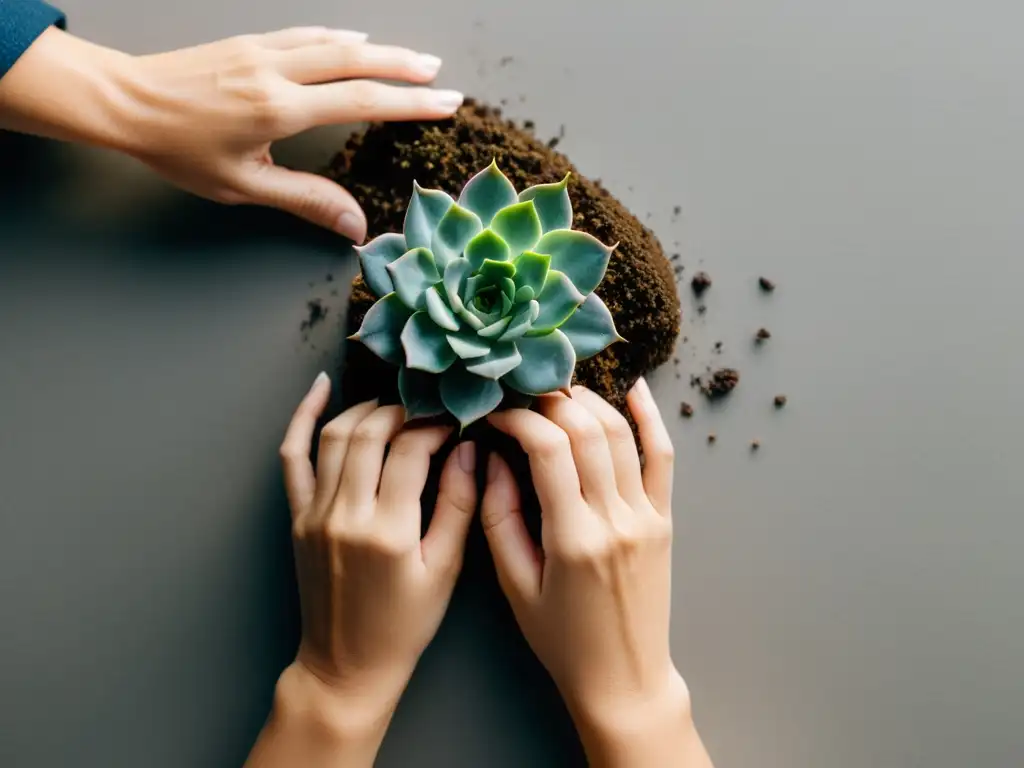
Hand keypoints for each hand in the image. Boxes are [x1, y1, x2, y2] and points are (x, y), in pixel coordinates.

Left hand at [0, 26, 462, 240]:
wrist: (124, 102)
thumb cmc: (177, 148)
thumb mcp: (243, 186)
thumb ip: (305, 199)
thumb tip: (355, 225)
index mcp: (280, 109)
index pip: (360, 101)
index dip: (409, 103)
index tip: (445, 104)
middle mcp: (277, 72)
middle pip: (357, 62)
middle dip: (404, 68)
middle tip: (441, 76)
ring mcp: (263, 51)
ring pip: (334, 43)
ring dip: (379, 49)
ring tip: (412, 57)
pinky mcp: (249, 42)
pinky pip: (305, 34)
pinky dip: (338, 37)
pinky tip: (352, 39)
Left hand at [247, 373, 476, 766]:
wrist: (346, 665)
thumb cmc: (404, 625)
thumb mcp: (445, 570)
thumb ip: (458, 505)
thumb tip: (469, 449)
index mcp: (388, 531)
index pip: (411, 450)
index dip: (437, 426)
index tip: (455, 423)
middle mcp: (345, 515)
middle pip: (371, 432)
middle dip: (404, 409)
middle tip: (429, 409)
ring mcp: (314, 513)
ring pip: (335, 435)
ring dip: (366, 408)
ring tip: (395, 404)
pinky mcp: (297, 517)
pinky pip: (292, 456)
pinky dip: (302, 417)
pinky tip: (320, 388)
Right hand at [481, 379, 712, 766]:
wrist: (624, 679)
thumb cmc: (561, 640)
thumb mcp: (515, 586)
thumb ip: (498, 518)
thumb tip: (490, 458)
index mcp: (573, 539)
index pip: (547, 450)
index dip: (518, 419)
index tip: (495, 415)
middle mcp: (615, 520)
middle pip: (586, 431)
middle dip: (551, 400)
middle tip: (524, 394)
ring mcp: (646, 517)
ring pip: (622, 434)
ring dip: (591, 401)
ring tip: (561, 389)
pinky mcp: (664, 520)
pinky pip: (662, 457)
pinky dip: (650, 417)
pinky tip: (634, 387)